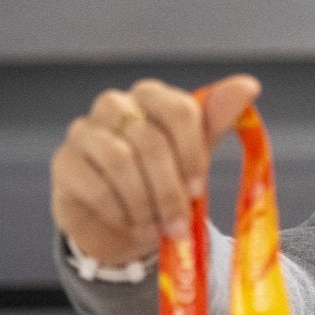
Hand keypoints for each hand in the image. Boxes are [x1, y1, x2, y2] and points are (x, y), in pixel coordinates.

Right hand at [49, 73, 261, 265]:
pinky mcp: (64, 161)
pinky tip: (132, 226)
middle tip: (179, 225)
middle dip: (169, 191)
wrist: (124, 224)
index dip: (191, 153)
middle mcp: (115, 105)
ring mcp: (85, 130)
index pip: (178, 109)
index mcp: (152, 97)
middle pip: (149, 141)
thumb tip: (249, 85)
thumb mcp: (195, 155)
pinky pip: (95, 185)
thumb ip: (217, 120)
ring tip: (156, 229)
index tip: (199, 189)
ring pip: (120, 161)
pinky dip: (120, 212)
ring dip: (144, 203)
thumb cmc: (163, 182)